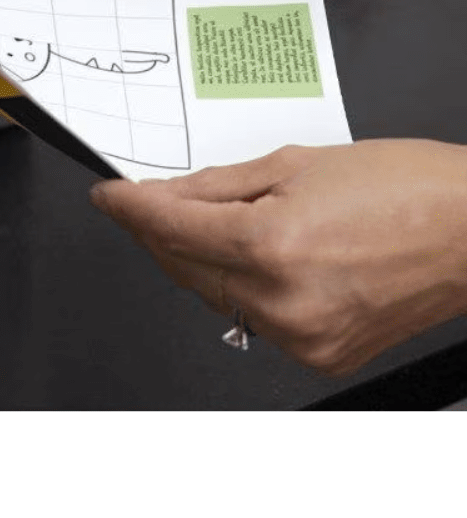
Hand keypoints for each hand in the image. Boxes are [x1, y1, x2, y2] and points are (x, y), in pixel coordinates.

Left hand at [90, 141, 466, 375]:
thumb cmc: (408, 188)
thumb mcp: (296, 163)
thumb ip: (215, 186)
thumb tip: (163, 195)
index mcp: (271, 246)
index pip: (167, 228)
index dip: (129, 208)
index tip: (109, 198)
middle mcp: (282, 300)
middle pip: (182, 265)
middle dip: (163, 230)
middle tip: (159, 200)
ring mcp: (302, 335)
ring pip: (213, 294)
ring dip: (205, 260)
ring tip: (244, 222)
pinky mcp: (320, 355)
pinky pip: (255, 317)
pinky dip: (247, 288)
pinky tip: (271, 258)